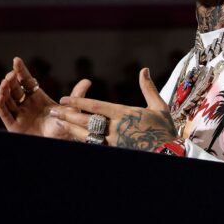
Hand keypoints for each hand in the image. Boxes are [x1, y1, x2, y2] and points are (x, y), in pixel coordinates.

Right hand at [0, 56, 90, 138]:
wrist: (61, 142)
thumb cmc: (66, 126)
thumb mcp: (71, 109)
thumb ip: (77, 95)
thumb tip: (87, 81)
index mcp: (37, 98)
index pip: (27, 81)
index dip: (21, 71)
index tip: (16, 60)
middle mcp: (26, 104)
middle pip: (16, 89)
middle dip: (12, 81)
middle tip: (11, 74)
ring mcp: (20, 114)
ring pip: (8, 100)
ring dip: (4, 91)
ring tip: (5, 82)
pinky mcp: (15, 126)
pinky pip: (5, 115)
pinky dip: (1, 106)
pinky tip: (0, 98)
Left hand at [53, 68, 176, 151]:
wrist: (169, 152)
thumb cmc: (165, 129)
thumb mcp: (159, 106)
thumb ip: (148, 88)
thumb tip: (144, 70)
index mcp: (125, 114)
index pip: (96, 107)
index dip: (79, 102)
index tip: (65, 99)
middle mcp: (117, 128)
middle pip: (87, 121)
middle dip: (68, 115)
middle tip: (53, 112)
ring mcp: (114, 141)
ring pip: (87, 135)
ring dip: (71, 129)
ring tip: (59, 124)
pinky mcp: (115, 150)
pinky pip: (94, 145)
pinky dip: (82, 140)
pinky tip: (74, 136)